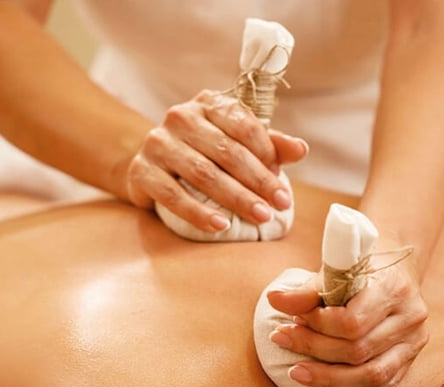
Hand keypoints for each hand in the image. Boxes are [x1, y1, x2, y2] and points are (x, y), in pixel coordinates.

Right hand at [124, 90, 307, 231]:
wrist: (149, 165)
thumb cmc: (202, 152)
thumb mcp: (235, 143)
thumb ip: (269, 145)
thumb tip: (301, 150)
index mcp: (208, 104)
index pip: (244, 124)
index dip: (267, 153)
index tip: (282, 180)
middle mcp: (180, 117)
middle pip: (227, 151)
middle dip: (258, 181)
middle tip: (281, 205)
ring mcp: (158, 143)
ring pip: (203, 173)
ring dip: (235, 198)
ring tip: (260, 217)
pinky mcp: (141, 170)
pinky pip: (172, 195)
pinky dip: (198, 213)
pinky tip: (220, 226)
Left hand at [266, 253, 428, 386]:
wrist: (395, 266)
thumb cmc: (361, 265)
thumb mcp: (336, 268)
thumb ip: (307, 289)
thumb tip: (274, 300)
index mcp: (394, 287)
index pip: (351, 322)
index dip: (317, 326)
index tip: (293, 319)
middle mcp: (410, 316)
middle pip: (358, 350)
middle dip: (314, 349)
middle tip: (282, 340)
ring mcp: (414, 342)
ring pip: (372, 375)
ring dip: (329, 379)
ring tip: (296, 372)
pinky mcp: (410, 360)